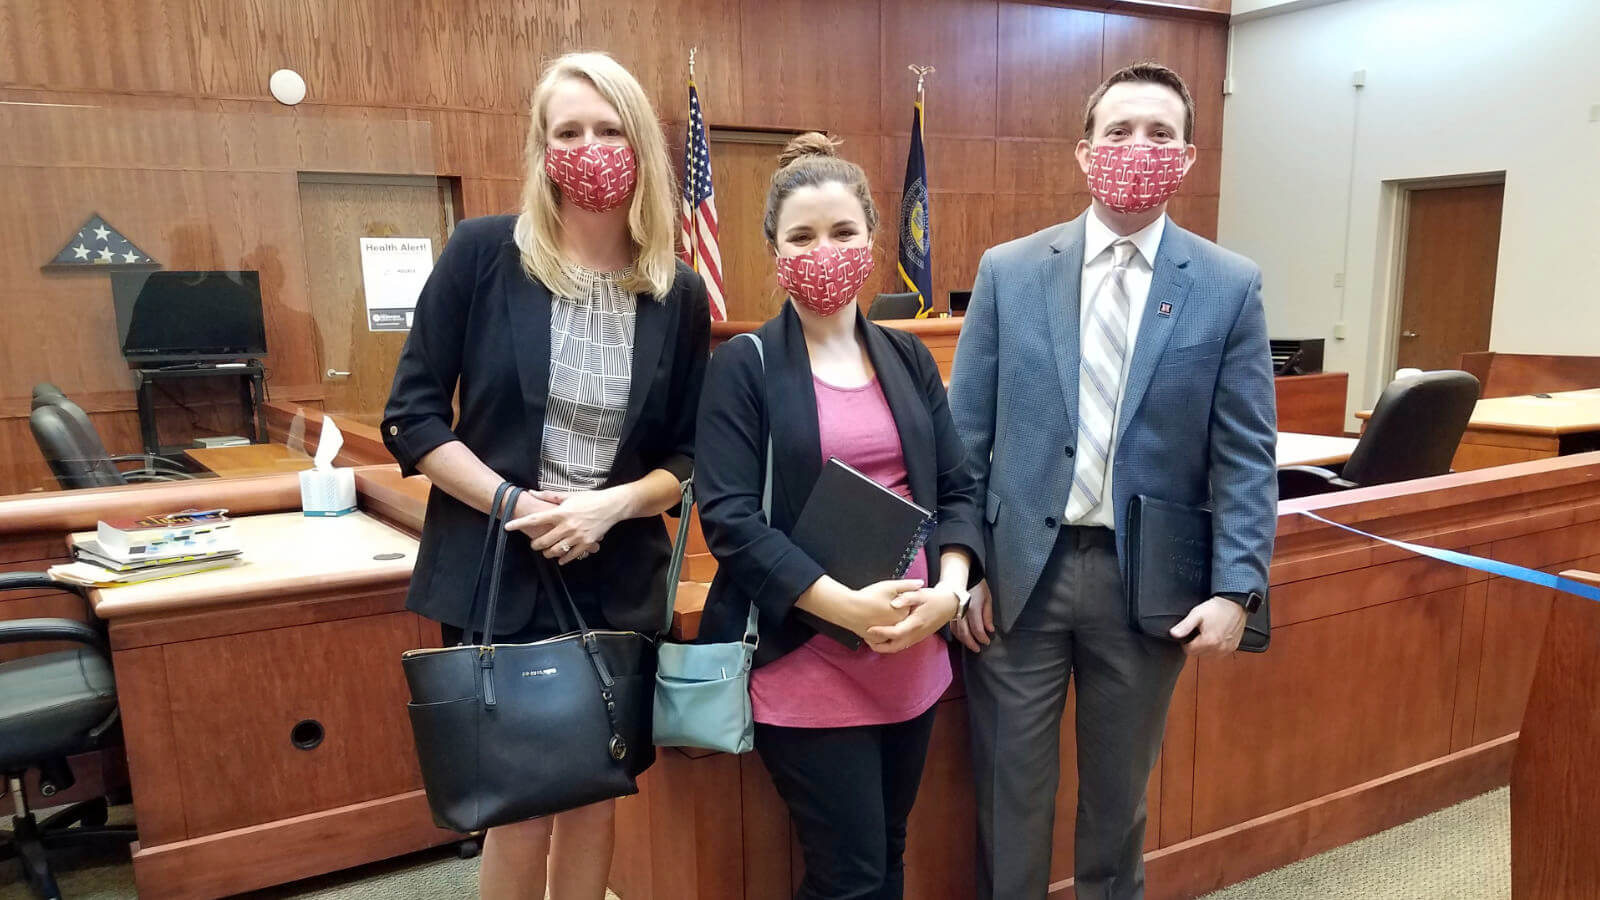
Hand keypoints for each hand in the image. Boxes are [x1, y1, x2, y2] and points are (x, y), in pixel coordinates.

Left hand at [504, 489, 624, 564]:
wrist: (612, 506)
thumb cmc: (590, 499)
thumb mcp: (569, 495)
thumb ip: (549, 496)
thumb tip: (531, 492)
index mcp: (561, 512)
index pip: (535, 519)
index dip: (519, 523)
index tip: (508, 526)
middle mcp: (567, 525)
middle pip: (543, 541)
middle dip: (535, 545)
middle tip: (534, 544)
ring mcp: (577, 536)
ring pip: (556, 551)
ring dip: (548, 553)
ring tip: (546, 551)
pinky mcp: (586, 543)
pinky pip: (571, 556)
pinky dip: (563, 559)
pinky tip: (560, 558)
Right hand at [839, 579, 920, 638]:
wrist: (848, 609)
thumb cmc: (868, 597)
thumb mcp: (889, 586)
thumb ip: (907, 585)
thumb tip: (921, 583)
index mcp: (903, 613)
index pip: (909, 606)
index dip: (901, 600)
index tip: (892, 596)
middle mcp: (897, 626)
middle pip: (901, 618)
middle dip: (895, 611)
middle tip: (881, 604)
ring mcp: (886, 635)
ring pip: (891, 628)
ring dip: (889, 623)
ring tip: (877, 612)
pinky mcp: (876, 640)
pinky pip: (882, 637)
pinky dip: (880, 632)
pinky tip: (874, 623)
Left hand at [865, 586, 960, 653]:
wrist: (949, 605)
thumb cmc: (934, 598)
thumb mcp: (921, 594)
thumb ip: (907, 598)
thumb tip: (893, 603)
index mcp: (915, 623)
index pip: (895, 632)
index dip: (881, 632)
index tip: (869, 629)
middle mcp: (915, 634)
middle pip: (893, 647)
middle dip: (878, 645)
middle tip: (865, 638)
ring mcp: (916, 638)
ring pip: (897, 648)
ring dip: (883, 646)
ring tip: (870, 639)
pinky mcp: (917, 638)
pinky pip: (901, 645)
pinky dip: (890, 644)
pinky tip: (882, 637)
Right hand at [951, 580, 994, 652]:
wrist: (961, 575)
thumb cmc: (976, 586)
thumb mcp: (987, 598)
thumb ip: (988, 615)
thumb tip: (990, 629)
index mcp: (973, 608)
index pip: (978, 629)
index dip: (983, 638)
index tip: (987, 641)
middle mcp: (961, 612)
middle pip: (965, 633)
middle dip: (972, 643)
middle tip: (978, 648)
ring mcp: (953, 612)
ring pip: (956, 631)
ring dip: (964, 640)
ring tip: (971, 644)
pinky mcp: (948, 612)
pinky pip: (952, 626)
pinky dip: (957, 633)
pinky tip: (962, 636)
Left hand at [1169, 596, 1247, 656]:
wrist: (1235, 603)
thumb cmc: (1217, 608)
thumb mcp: (1197, 614)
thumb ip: (1184, 626)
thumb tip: (1174, 634)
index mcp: (1209, 641)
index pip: (1189, 651)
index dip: (1185, 642)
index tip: (1188, 634)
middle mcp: (1219, 648)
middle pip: (1198, 654)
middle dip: (1195, 645)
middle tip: (1198, 631)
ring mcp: (1226, 649)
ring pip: (1208, 655)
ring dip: (1205, 648)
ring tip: (1207, 633)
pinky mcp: (1232, 647)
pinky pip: (1219, 653)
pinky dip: (1215, 647)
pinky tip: (1215, 636)